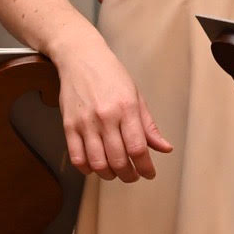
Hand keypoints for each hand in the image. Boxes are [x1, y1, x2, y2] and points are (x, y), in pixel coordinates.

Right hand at [55, 29, 171, 182]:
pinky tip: (95, 167)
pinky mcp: (68, 125)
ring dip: (109, 175)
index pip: (138, 148)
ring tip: (115, 173)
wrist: (80, 57)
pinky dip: (87, 169)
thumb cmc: (111, 75)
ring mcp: (85, 122)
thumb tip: (165, 148)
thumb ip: (149, 126)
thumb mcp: (136, 96)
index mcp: (127, 108)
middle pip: (118, 160)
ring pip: (98, 163)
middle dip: (129, 175)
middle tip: (133, 176)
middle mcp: (106, 117)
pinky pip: (77, 157)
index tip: (149, 174)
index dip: (145, 167)